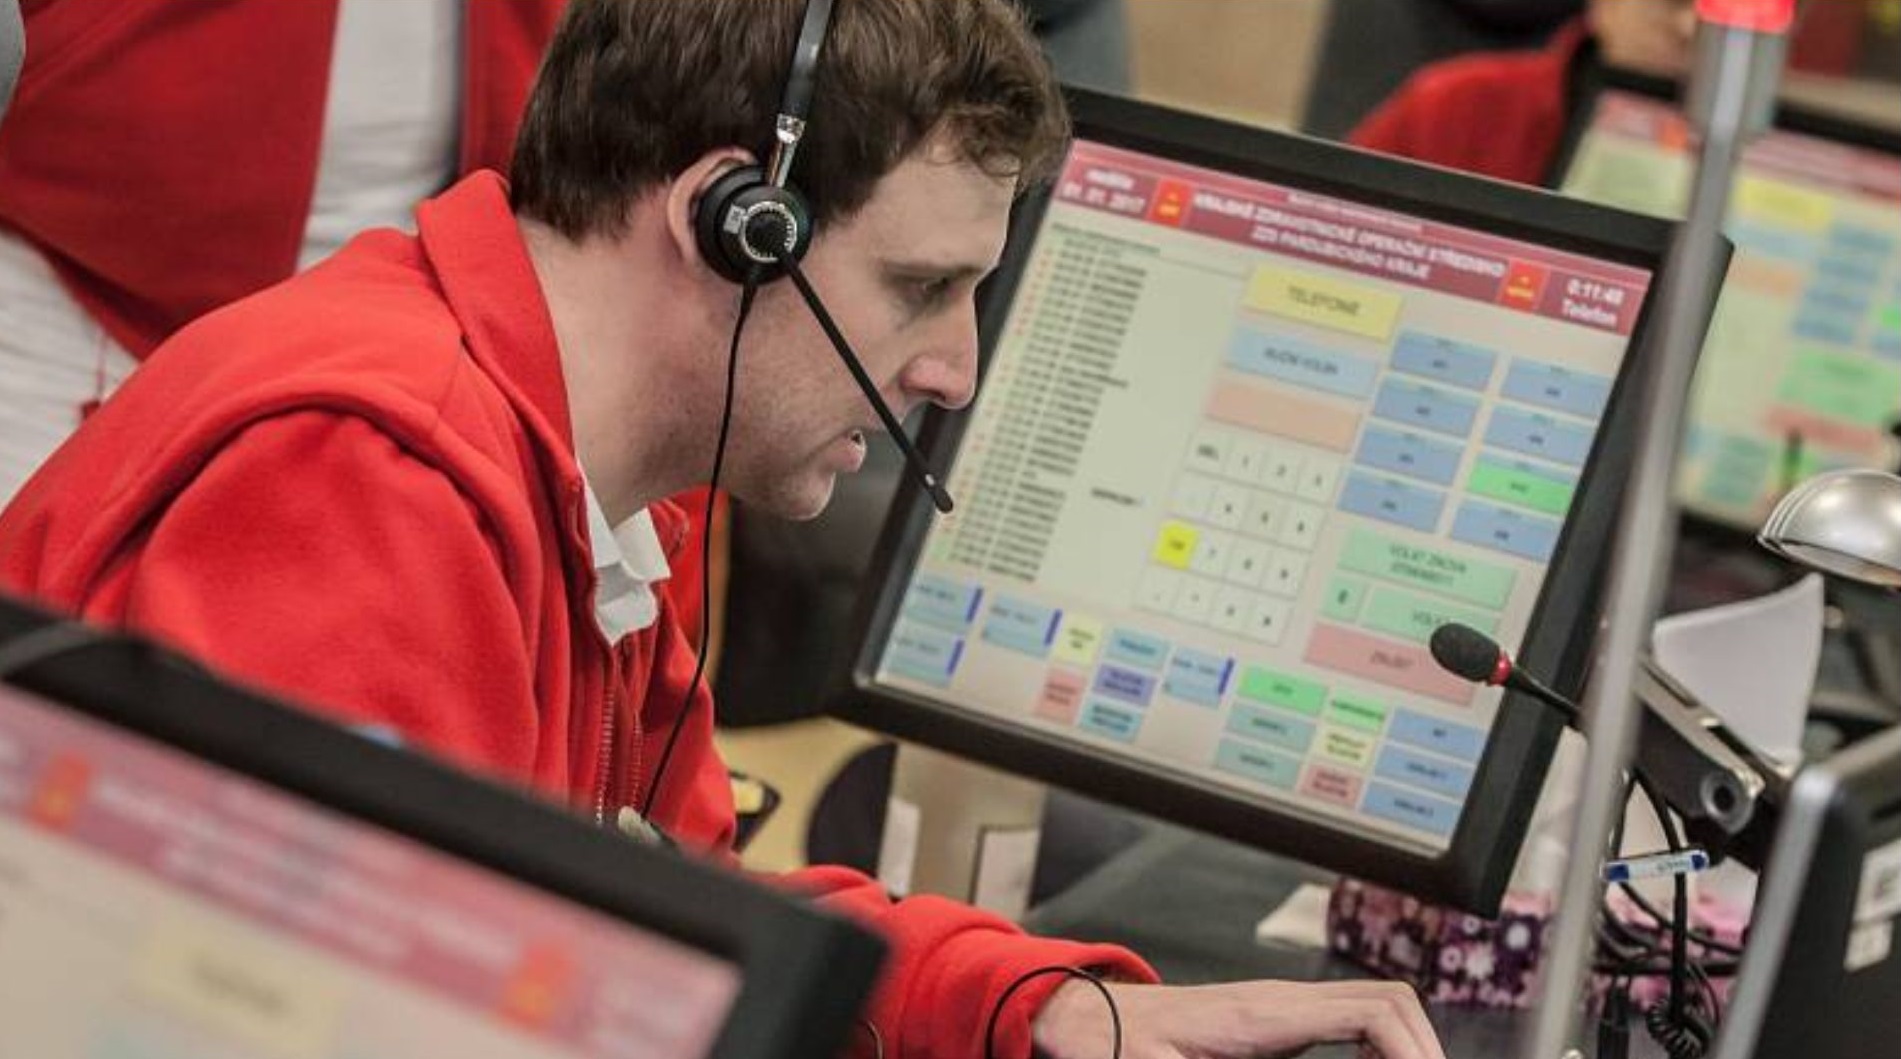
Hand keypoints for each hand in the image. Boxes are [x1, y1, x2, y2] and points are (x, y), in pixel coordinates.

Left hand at [1030, 978, 1447, 1058]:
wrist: (1087, 1016)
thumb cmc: (1115, 1043)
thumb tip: (1254, 1058)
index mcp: (1266, 1013)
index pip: (1374, 1011)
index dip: (1415, 1052)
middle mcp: (1284, 1002)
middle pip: (1390, 1002)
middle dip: (1425, 1049)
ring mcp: (1284, 1009)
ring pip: (1376, 1008)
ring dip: (1406, 1047)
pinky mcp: (1276, 1024)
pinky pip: (1350, 1022)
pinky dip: (1379, 1048)